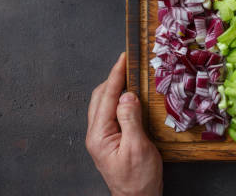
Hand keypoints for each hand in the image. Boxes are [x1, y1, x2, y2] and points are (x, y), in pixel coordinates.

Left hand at [86, 53, 162, 195]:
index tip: (123, 58)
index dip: (116, 75)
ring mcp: (102, 138)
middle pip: (101, 97)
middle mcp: (96, 134)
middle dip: (113, 78)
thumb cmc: (138, 178)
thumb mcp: (138, 147)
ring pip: (104, 104)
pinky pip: (111, 113)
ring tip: (129, 75)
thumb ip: (131, 119)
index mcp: (100, 135)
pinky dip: (119, 100)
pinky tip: (129, 97)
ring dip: (115, 88)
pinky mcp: (110, 140)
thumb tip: (127, 95)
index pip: (107, 97)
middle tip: (127, 63)